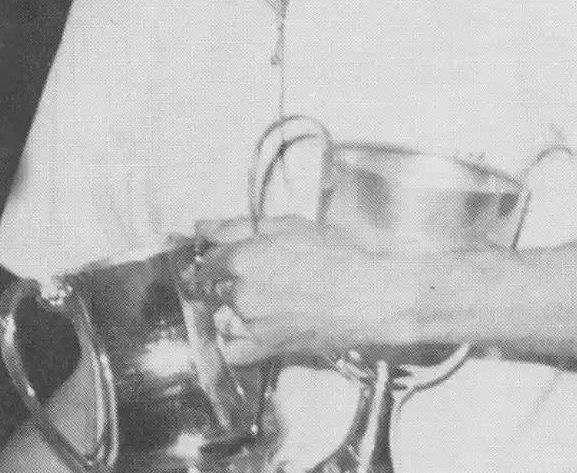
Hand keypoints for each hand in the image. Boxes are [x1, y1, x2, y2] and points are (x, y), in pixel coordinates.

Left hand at [189, 214, 422, 366]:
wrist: (375, 296)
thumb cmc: (339, 255)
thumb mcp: (288, 226)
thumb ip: (237, 227)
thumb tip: (201, 227)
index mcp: (243, 259)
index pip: (208, 260)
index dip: (213, 257)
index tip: (223, 258)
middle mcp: (241, 294)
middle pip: (214, 289)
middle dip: (227, 282)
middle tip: (259, 277)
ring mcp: (253, 324)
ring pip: (222, 318)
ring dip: (231, 310)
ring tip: (263, 302)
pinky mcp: (269, 348)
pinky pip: (234, 350)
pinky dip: (236, 341)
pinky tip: (254, 329)